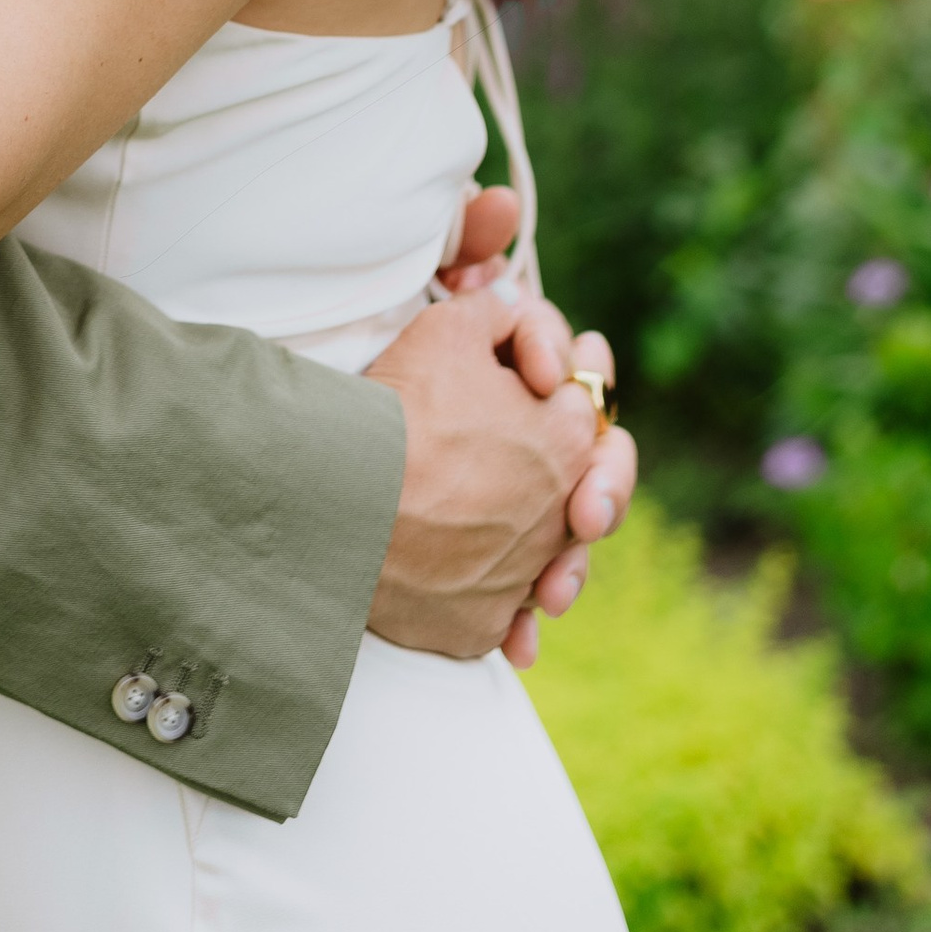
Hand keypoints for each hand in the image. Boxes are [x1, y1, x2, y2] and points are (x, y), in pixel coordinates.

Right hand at [364, 288, 617, 664]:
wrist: (341, 503)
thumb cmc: (400, 409)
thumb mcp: (450, 329)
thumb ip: (499, 312)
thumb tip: (513, 306)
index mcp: (569, 438)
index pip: (589, 404)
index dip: (570, 379)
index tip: (545, 376)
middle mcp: (560, 515)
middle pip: (588, 493)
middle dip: (586, 478)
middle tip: (557, 468)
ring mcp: (522, 576)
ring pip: (550, 560)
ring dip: (548, 552)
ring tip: (527, 544)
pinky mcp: (481, 625)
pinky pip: (505, 619)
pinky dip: (504, 614)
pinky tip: (497, 616)